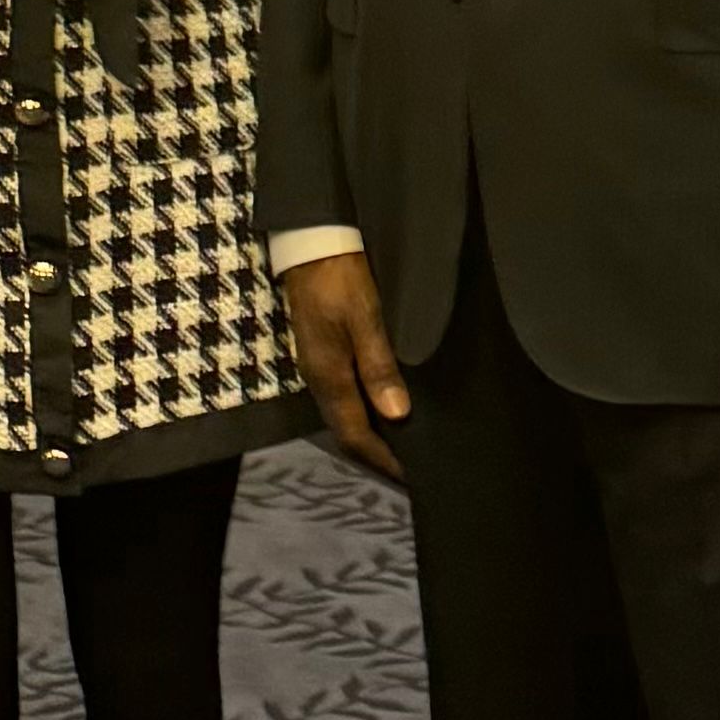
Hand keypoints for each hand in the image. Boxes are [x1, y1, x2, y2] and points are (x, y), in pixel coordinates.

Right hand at [285, 248, 410, 481]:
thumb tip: (396, 415)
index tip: (410, 476)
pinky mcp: (322, 355)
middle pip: (347, 432)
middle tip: (409, 468)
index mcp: (329, 377)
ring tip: (401, 445)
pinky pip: (343, 398)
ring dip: (370, 435)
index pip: (355, 435)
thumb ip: (379, 367)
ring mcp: (318, 368)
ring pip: (344, 416)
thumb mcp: (364, 320)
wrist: (309, 243)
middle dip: (376, 454)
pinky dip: (364, 413)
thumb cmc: (339, 280)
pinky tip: (383, 409)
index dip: (382, 458)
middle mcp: (320, 380)